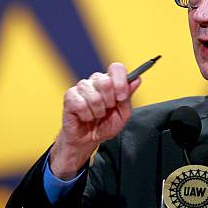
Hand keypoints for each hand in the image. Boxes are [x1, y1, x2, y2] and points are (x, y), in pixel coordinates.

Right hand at [50, 63, 139, 178]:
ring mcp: (82, 88)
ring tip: (96, 115)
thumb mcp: (123, 114)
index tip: (122, 97)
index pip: (116, 68)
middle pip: (105, 81)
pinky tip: (86, 116)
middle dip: (110, 101)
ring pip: (94, 96)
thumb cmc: (106, 125)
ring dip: (98, 111)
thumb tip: (137, 79)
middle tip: (108, 109)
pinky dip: (86, 115)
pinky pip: (81, 104)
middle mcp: (96, 81)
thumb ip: (128, 97)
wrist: (88, 139)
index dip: (120, 81)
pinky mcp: (70, 96)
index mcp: (111, 81)